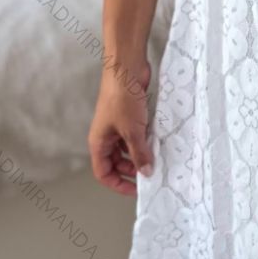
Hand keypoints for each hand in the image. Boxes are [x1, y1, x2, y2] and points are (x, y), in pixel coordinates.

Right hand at [88, 58, 153, 194]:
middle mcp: (106, 136)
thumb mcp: (132, 131)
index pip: (103, 173)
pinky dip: (145, 141)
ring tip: (156, 159)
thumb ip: (139, 154)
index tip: (136, 190)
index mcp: (99, 142)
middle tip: (150, 174)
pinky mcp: (129, 116)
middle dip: (131, 170)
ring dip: (139, 155)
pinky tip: (158, 142)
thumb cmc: (121, 98)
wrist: (126, 68)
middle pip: (115, 163)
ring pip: (127, 149)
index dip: (118, 184)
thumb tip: (146, 173)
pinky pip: (136, 135)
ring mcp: (117, 125)